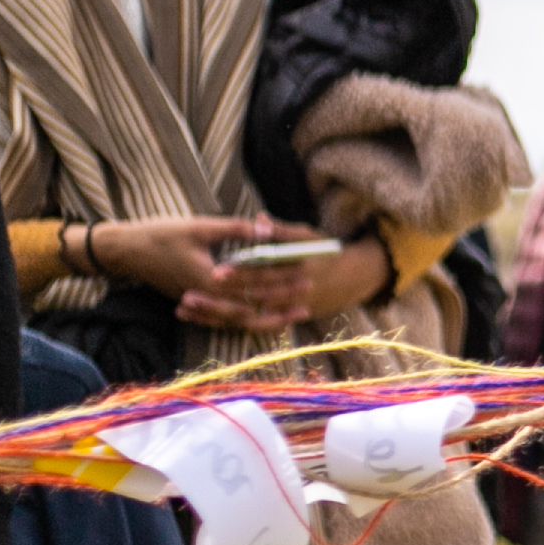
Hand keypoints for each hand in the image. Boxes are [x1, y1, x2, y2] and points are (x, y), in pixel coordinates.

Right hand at [88, 214, 315, 327]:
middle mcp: (207, 297)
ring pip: (239, 320)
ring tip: (293, 316)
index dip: (282, 277)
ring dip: (268, 318)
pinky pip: (223, 321)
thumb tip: (266, 227)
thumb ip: (236, 229)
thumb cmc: (161, 236)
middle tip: (309, 296)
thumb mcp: (200, 227)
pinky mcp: (194, 304)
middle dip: (282, 302)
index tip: (305, 272)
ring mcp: (200, 304)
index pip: (255, 282)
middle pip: (253, 307)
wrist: (126, 252)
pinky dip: (244, 322)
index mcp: (211, 278)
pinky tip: (263, 320)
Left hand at [202, 226, 384, 333]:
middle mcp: (298, 293)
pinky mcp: (289, 319)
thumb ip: (281, 231)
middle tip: (192, 293)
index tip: (216, 271)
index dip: (241, 273)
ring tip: (190, 307)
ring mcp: (294, 309)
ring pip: (252, 316)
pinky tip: (204, 318)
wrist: (354, 279)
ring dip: (218, 313)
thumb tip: (258, 219)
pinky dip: (229, 322)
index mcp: (301, 269)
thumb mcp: (308, 236)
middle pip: (255, 298)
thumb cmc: (326, 252)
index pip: (267, 273)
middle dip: (222, 297)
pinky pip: (256, 324)